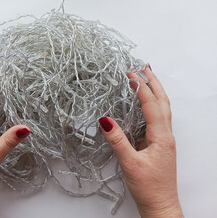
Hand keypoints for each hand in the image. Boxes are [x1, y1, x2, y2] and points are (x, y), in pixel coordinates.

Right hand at [99, 66, 182, 217]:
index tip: (130, 74)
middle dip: (155, 83)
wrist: (161, 205)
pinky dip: (152, 106)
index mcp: (161, 137)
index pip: (152, 105)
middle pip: (164, 102)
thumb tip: (105, 120)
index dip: (141, 88)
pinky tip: (144, 105)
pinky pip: (157, 119)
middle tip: (145, 68)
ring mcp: (163, 139)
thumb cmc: (148, 187)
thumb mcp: (130, 163)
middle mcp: (166, 135)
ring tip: (147, 79)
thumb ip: (117, 140)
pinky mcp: (159, 144)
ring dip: (155, 92)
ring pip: (163, 109)